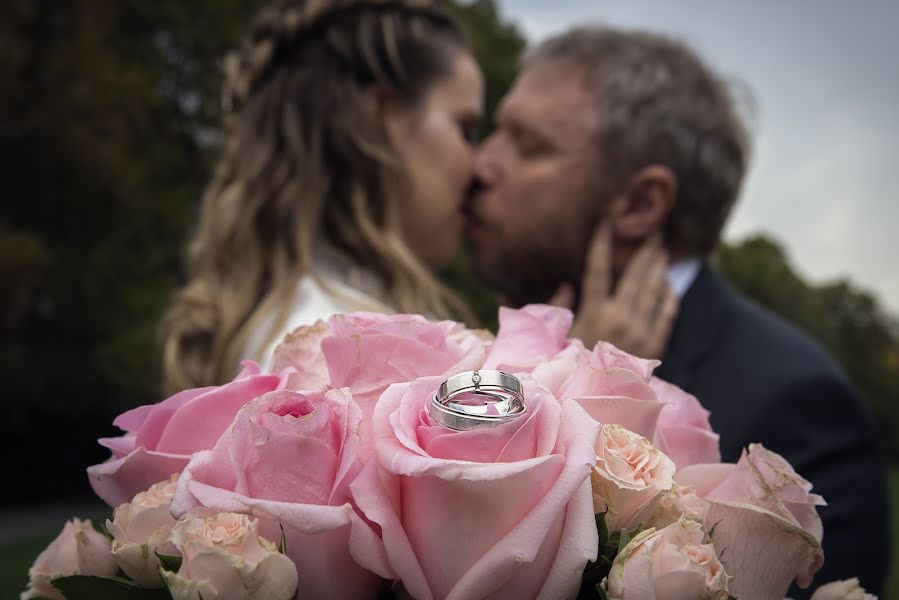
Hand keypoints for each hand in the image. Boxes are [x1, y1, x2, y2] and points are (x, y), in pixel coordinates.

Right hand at [549, 223, 677, 358]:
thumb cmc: (568, 370)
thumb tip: (566, 284)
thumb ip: (559, 309)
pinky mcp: (654, 346)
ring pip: (653, 290)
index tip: (606, 220)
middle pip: (635, 274)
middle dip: (644, 248)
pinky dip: (667, 296)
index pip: (598, 269)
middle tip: (653, 227)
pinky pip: (666, 314)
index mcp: (593, 313)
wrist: (595, 405)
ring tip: (662, 249)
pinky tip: (667, 284)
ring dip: (658, 267)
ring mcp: (641, 332)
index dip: (602, 243)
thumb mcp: (556, 339)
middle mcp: (620, 318)